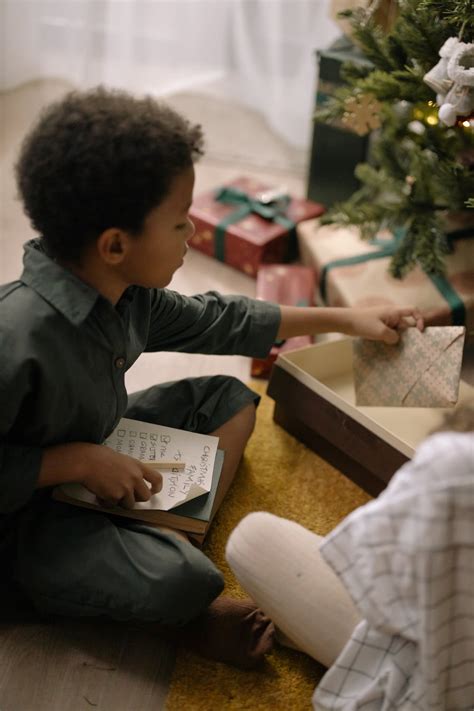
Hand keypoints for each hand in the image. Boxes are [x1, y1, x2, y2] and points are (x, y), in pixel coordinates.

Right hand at [39, 441, 161, 508]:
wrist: (86, 461)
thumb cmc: (100, 456)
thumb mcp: (122, 459)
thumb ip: (131, 470)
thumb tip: (134, 482)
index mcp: (138, 466)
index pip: (157, 478)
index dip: (157, 487)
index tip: (153, 491)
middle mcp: (134, 478)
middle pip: (145, 497)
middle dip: (137, 499)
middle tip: (127, 497)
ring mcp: (125, 489)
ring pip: (129, 504)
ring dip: (120, 502)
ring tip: (110, 493)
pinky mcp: (114, 497)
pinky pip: (113, 505)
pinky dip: (107, 503)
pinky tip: (100, 495)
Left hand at [345, 306, 423, 344]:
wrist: (345, 322)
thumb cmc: (362, 323)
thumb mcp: (380, 332)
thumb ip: (392, 337)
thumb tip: (396, 340)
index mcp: (394, 312)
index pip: (413, 310)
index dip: (420, 319)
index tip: (420, 331)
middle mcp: (391, 315)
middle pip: (406, 324)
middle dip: (408, 335)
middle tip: (409, 348)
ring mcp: (385, 321)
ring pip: (397, 331)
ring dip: (398, 339)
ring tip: (399, 350)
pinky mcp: (379, 327)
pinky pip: (389, 333)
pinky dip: (390, 339)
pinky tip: (388, 348)